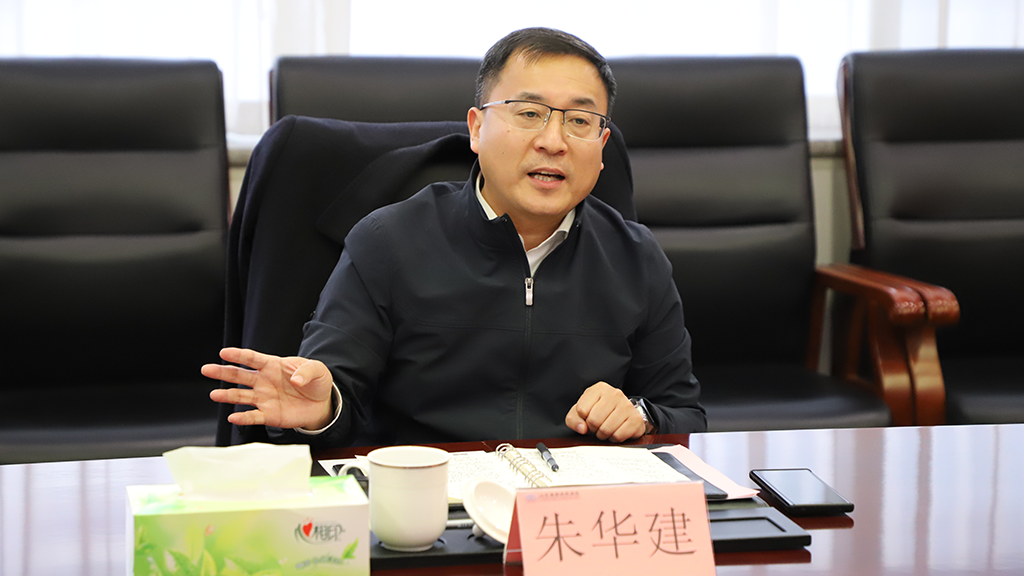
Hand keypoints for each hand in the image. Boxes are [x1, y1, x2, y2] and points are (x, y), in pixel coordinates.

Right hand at [202, 347, 334, 429]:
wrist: (321, 403)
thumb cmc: (316, 382)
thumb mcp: (317, 370)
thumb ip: (307, 371)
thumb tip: (296, 379)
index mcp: (273, 365)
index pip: (252, 358)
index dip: (238, 355)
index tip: (224, 352)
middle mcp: (264, 381)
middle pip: (239, 375)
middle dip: (222, 372)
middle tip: (206, 369)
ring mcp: (264, 398)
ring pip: (241, 396)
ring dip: (227, 395)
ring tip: (214, 395)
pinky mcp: (268, 415)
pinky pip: (252, 416)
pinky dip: (243, 418)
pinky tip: (233, 417)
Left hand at [564, 382, 646, 441]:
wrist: (624, 415)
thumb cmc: (600, 412)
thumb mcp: (581, 412)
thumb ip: (574, 419)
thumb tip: (581, 428)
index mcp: (599, 389)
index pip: (582, 410)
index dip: (583, 420)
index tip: (588, 419)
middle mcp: (614, 394)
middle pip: (594, 420)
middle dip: (593, 429)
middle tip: (598, 427)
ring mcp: (627, 406)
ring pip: (606, 429)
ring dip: (604, 435)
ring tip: (606, 429)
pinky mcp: (636, 419)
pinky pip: (618, 436)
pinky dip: (614, 438)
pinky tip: (616, 431)